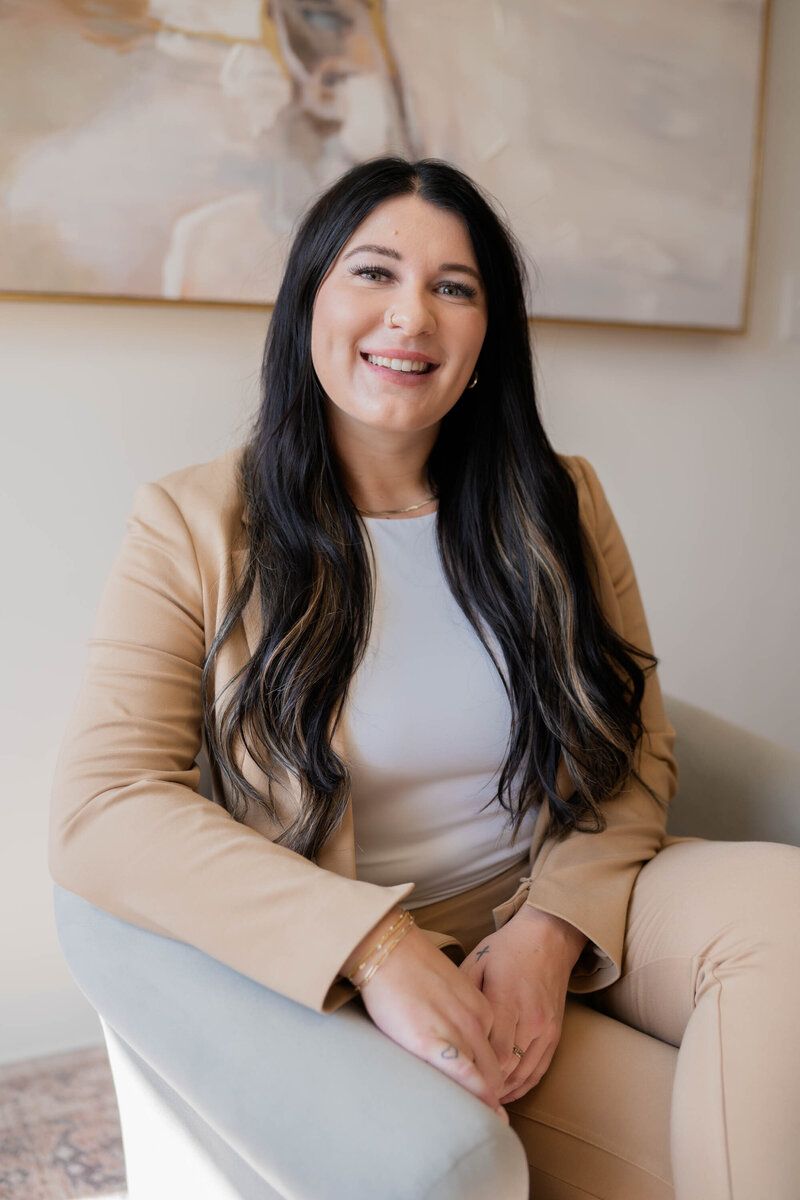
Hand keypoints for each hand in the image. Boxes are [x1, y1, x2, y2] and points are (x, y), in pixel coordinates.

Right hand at [343, 908, 509, 1122]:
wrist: (388, 949)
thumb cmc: (411, 968)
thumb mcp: (449, 990)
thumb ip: (460, 1014)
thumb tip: (456, 1041)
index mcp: (483, 1009)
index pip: (498, 1055)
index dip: (494, 1079)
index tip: (490, 1100)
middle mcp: (476, 1022)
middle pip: (495, 1071)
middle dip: (495, 1099)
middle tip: (490, 1123)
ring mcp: (456, 1031)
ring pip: (483, 1078)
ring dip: (486, 1104)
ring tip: (487, 1128)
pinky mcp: (430, 1042)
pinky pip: (462, 1074)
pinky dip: (474, 1096)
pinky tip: (479, 1115)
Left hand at [458, 906, 586, 1103]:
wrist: (549, 938)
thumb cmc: (507, 949)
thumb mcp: (477, 962)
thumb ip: (463, 997)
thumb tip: (446, 1026)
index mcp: (507, 999)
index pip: (494, 1051)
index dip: (476, 1071)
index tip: (457, 1079)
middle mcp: (531, 1018)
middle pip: (508, 1068)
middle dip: (485, 1084)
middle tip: (462, 1095)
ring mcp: (546, 1028)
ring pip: (524, 1074)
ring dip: (502, 1089)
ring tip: (479, 1099)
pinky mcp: (555, 1034)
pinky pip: (539, 1070)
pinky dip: (521, 1085)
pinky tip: (504, 1093)